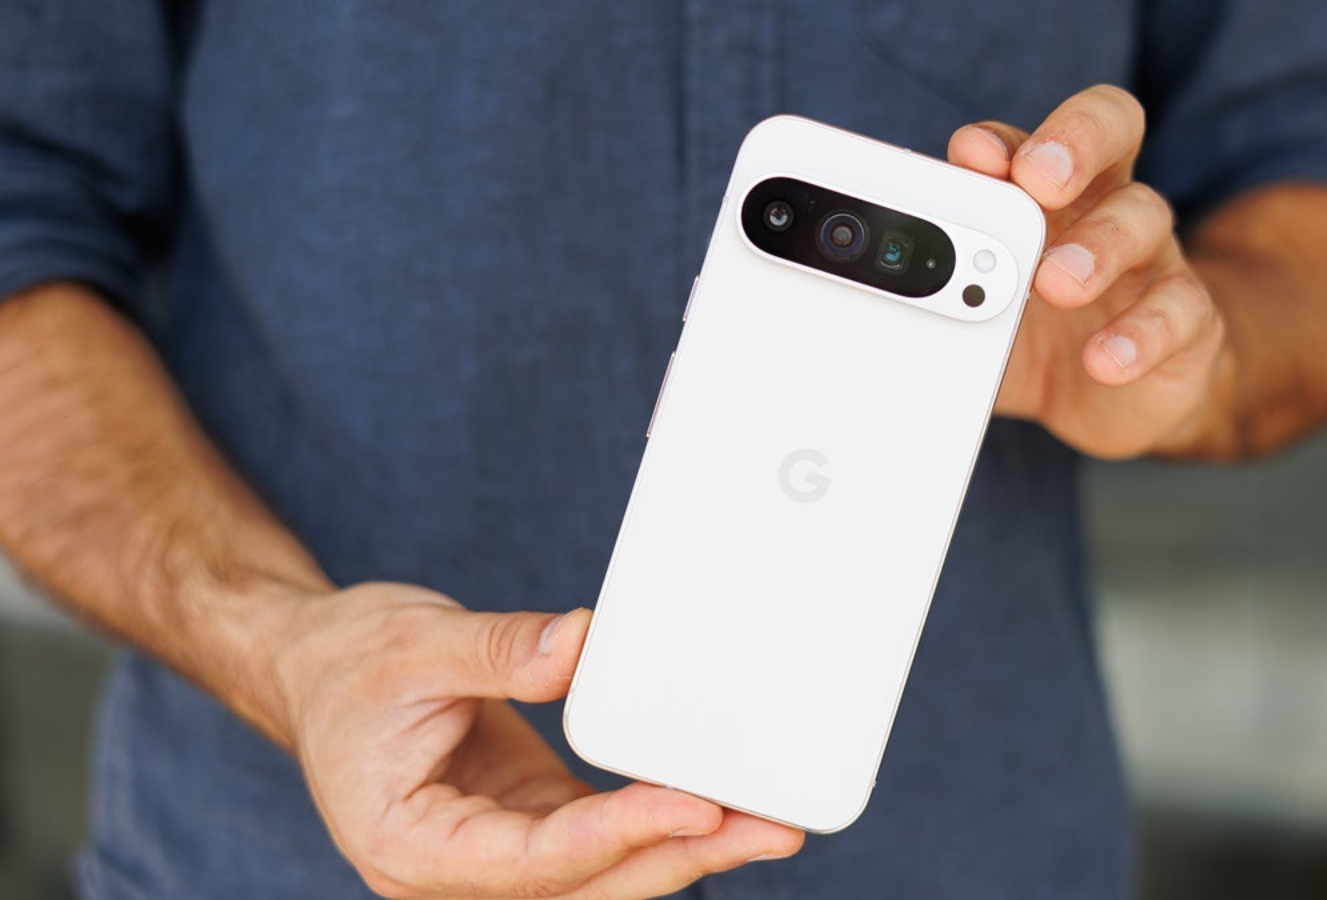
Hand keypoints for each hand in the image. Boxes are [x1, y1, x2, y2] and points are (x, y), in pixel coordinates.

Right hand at [275, 583, 802, 898]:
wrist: (318, 670)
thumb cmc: (349, 665)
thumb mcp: (414, 643)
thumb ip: (497, 649)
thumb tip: (583, 644)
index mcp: (409, 846)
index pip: (531, 861)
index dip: (617, 837)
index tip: (694, 807)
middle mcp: (458, 868)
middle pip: (585, 883)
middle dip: (681, 857)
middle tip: (769, 828)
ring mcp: (497, 850)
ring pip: (603, 872)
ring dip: (685, 848)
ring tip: (768, 821)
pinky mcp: (529, 819)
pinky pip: (603, 836)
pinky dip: (658, 819)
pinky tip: (716, 796)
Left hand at [948, 85, 1231, 458]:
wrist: (1115, 399)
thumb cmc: (1038, 334)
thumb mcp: (978, 312)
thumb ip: (941, 294)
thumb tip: (884, 304)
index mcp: (1055, 190)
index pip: (1043, 133)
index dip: (1012, 136)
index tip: (972, 155)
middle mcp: (1106, 205)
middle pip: (1111, 134)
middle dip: (1073, 144)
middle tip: (1036, 181)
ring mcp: (1151, 259)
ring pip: (1143, 219)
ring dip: (1097, 247)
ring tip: (1056, 284)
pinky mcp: (1185, 321)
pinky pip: (1176, 312)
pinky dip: (1139, 336)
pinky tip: (1103, 359)